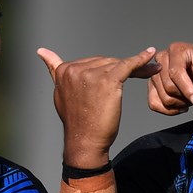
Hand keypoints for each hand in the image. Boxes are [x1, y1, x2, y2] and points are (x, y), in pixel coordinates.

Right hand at [39, 47, 159, 166]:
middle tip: (141, 74)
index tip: (122, 73)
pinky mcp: (107, 80)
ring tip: (150, 70)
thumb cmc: (77, 120)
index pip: (93, 62)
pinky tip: (151, 54)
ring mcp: (91, 74)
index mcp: (64, 70)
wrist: (85, 141)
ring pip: (117, 65)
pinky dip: (141, 59)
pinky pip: (128, 65)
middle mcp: (75, 69)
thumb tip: (42, 51)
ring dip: (134, 68)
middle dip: (121, 69)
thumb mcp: (60, 92)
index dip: (108, 69)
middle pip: (106, 62)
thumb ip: (54, 70)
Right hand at [148, 42, 192, 114]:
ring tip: (191, 98)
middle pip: (168, 87)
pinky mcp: (152, 85)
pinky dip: (169, 110)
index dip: (187, 89)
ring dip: (180, 104)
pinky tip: (182, 106)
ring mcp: (155, 73)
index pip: (176, 72)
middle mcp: (162, 58)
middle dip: (186, 97)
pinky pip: (154, 103)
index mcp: (177, 50)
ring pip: (163, 97)